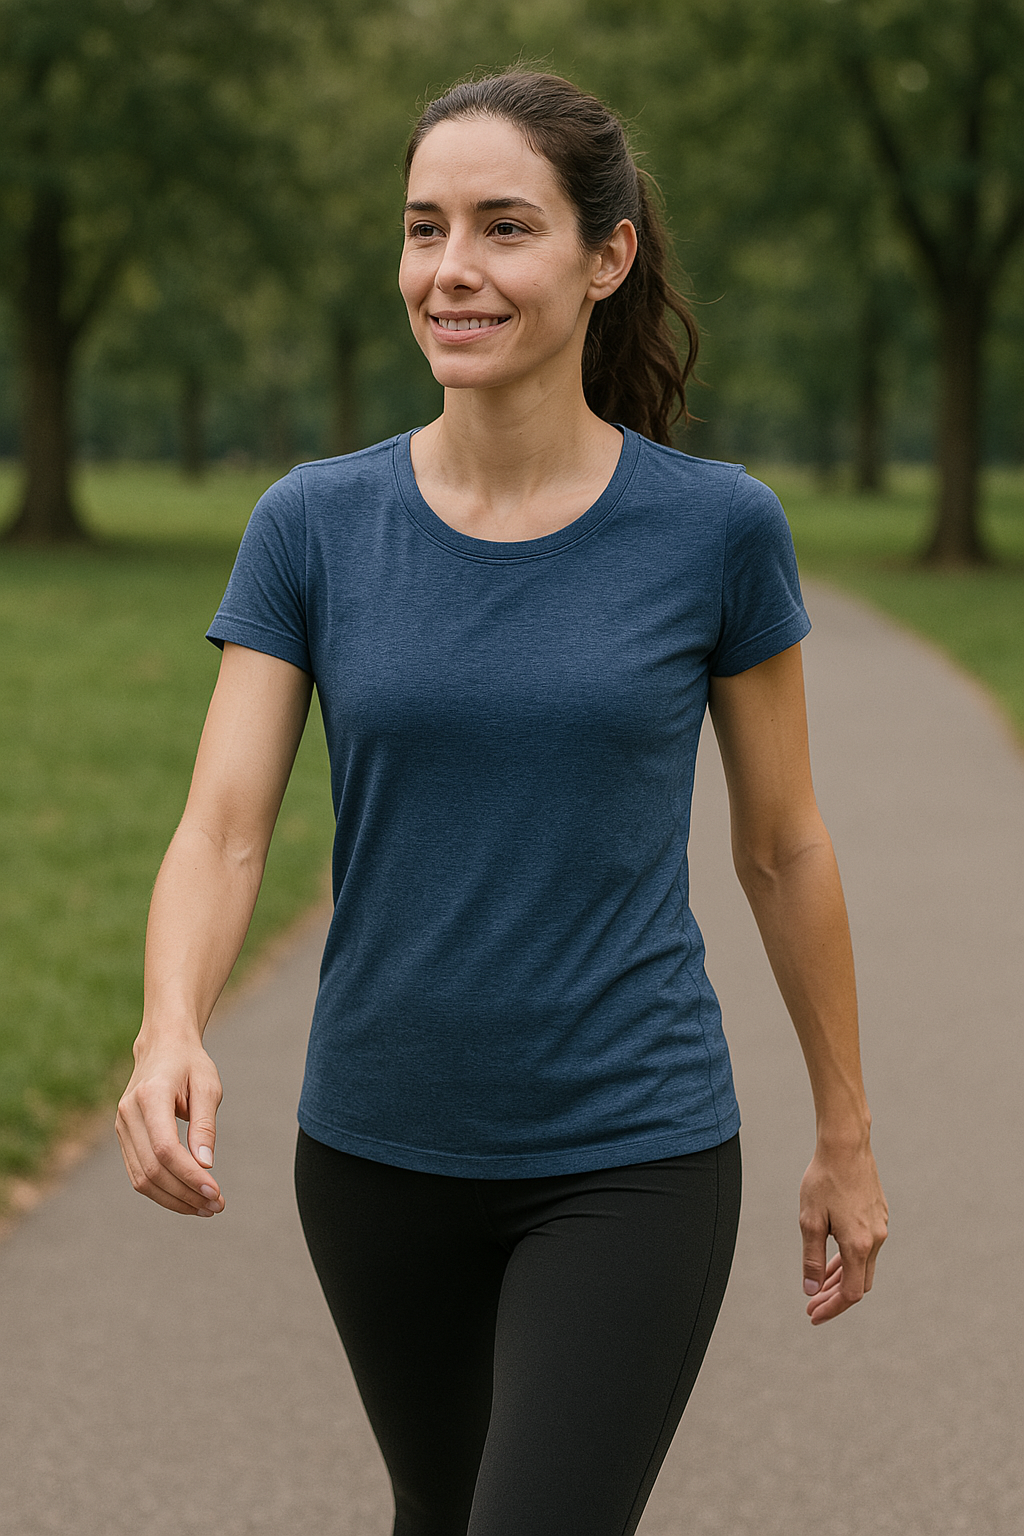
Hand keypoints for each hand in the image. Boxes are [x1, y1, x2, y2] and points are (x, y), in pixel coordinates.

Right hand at [115, 1034, 224, 1216]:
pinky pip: (138, 1174)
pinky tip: (187, 1198)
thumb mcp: (208, 1086)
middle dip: (185, 1194)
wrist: (162, 1046)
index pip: (165, 1148)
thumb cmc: (190, 1064)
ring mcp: (121, 1126)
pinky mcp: (123, 1137)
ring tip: (206, 1208)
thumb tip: (205, 1165)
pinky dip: (162, 1192)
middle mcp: (129, 1113)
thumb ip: (205, 1125)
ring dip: (174, 1199)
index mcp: (151, 1096)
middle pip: (153, 1169)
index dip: (189, 1176)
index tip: (216, 1192)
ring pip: (142, 1178)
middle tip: (217, 1206)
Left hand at [799, 1139, 887, 1323]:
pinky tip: (833, 1258)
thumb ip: (812, 1258)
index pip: (850, 1293)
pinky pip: (867, 1247)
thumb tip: (811, 1289)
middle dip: (836, 1297)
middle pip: (859, 1283)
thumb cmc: (824, 1180)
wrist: (846, 1145)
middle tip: (812, 1304)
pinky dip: (849, 1259)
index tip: (813, 1315)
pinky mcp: (879, 1215)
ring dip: (842, 1278)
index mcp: (859, 1244)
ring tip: (819, 1285)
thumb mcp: (810, 1221)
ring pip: (863, 1265)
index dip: (832, 1308)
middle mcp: (876, 1239)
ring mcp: (881, 1227)